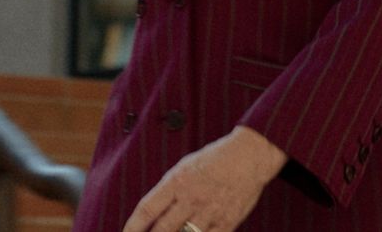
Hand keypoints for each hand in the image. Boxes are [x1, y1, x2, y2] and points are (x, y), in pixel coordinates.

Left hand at [122, 125, 287, 231]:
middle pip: (162, 229)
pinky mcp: (226, 222)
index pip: (147, 208)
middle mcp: (191, 198)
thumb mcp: (185, 167)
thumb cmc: (214, 159)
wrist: (249, 157)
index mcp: (177, 181)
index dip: (133, 226)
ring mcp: (209, 212)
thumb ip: (168, 190)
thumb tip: (152, 213)